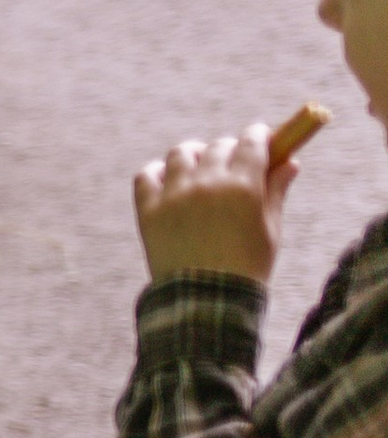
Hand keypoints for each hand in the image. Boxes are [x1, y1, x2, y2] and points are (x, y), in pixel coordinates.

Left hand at [134, 125, 294, 283]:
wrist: (206, 301)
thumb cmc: (247, 266)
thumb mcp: (270, 228)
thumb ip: (276, 191)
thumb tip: (290, 163)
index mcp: (242, 185)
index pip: (251, 142)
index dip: (258, 136)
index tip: (262, 137)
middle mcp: (206, 183)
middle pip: (217, 147)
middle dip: (229, 149)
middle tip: (233, 161)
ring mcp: (174, 195)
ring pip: (181, 154)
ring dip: (194, 156)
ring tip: (199, 169)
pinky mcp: (148, 209)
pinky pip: (147, 175)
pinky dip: (158, 172)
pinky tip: (168, 181)